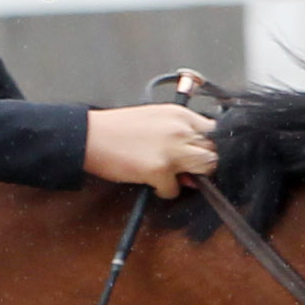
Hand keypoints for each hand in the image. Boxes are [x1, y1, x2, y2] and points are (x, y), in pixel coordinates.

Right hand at [83, 104, 217, 197]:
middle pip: (212, 151)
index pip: (213, 131)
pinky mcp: (160, 170)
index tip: (197, 153)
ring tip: (174, 176)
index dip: (206, 145)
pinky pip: (175, 190)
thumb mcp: (153, 118)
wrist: (91, 137)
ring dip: (193, 177)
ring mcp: (172, 150)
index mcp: (179, 114)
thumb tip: (190, 161)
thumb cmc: (117, 128)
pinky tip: (152, 183)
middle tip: (187, 169)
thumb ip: (176, 133)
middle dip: (202, 163)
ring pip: (205, 168)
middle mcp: (180, 129)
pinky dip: (165, 191)